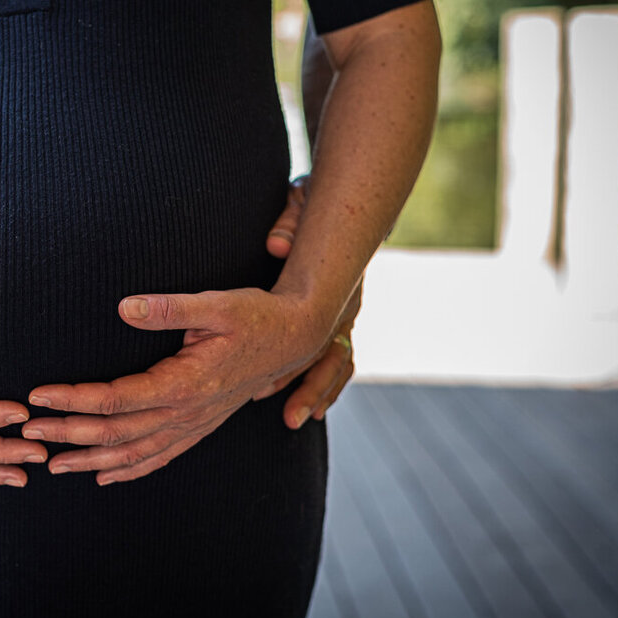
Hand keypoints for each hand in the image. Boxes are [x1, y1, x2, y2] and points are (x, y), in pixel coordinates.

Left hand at [21, 289, 333, 484]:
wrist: (296, 339)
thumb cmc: (256, 316)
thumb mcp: (216, 303)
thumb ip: (169, 308)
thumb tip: (125, 307)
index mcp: (185, 383)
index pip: (116, 399)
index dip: (74, 400)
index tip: (38, 397)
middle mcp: (187, 412)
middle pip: (116, 433)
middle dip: (68, 435)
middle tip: (27, 434)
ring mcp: (194, 424)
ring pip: (135, 453)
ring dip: (91, 460)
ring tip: (53, 465)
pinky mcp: (200, 426)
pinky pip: (160, 457)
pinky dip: (129, 469)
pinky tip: (104, 475)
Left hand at [265, 176, 360, 428]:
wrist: (334, 198)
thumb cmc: (310, 203)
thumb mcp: (301, 204)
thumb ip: (289, 223)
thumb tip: (274, 246)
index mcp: (335, 283)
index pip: (324, 328)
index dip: (300, 360)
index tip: (273, 383)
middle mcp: (345, 304)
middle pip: (333, 355)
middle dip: (311, 387)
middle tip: (290, 417)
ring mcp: (343, 312)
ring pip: (337, 361)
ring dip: (318, 390)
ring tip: (295, 419)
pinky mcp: (338, 314)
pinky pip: (339, 356)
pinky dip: (326, 381)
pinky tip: (311, 406)